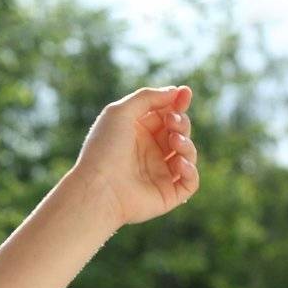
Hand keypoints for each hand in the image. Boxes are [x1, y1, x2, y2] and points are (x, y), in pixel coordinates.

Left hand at [73, 85, 200, 226]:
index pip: (165, 116)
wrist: (97, 188)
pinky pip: (190, 182)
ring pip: (187, 154)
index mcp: (136, 135)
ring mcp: (158, 174)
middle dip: (181, 122)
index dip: (177, 104)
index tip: (184, 93)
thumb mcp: (120, 112)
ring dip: (186, 143)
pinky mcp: (166, 194)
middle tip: (171, 122)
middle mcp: (148, 154)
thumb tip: (176, 92)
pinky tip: (177, 163)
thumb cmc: (103, 149)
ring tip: (173, 140)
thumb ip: (147, 98)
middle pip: (179, 132)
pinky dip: (190, 170)